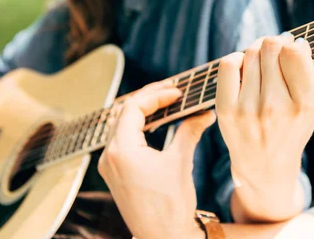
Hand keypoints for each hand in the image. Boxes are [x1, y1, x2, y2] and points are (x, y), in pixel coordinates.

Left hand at [98, 81, 214, 238]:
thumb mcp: (180, 162)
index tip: (178, 93)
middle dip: (148, 98)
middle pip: (124, 113)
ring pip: (120, 126)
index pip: (134, 108)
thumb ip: (189, 131)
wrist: (163, 237)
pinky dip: (137, 127)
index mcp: (122, 150)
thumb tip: (205, 113)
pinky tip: (154, 124)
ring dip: (141, 112)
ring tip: (164, 102)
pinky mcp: (114, 173)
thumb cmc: (170, 205)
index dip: (156, 95)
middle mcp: (109, 156)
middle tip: (171, 90)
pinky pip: (121, 140)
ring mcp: (109, 166)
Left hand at [216, 34, 313, 222]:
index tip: (296, 46)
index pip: (294, 53)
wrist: (264, 167)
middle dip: (276, 42)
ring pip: (250, 53)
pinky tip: (244, 66)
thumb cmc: (292, 131)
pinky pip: (228, 65)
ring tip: (263, 57)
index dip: (294, 43)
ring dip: (257, 48)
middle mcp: (275, 106)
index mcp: (303, 104)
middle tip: (278, 47)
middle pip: (271, 48)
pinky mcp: (227, 110)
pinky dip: (236, 58)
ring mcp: (248, 109)